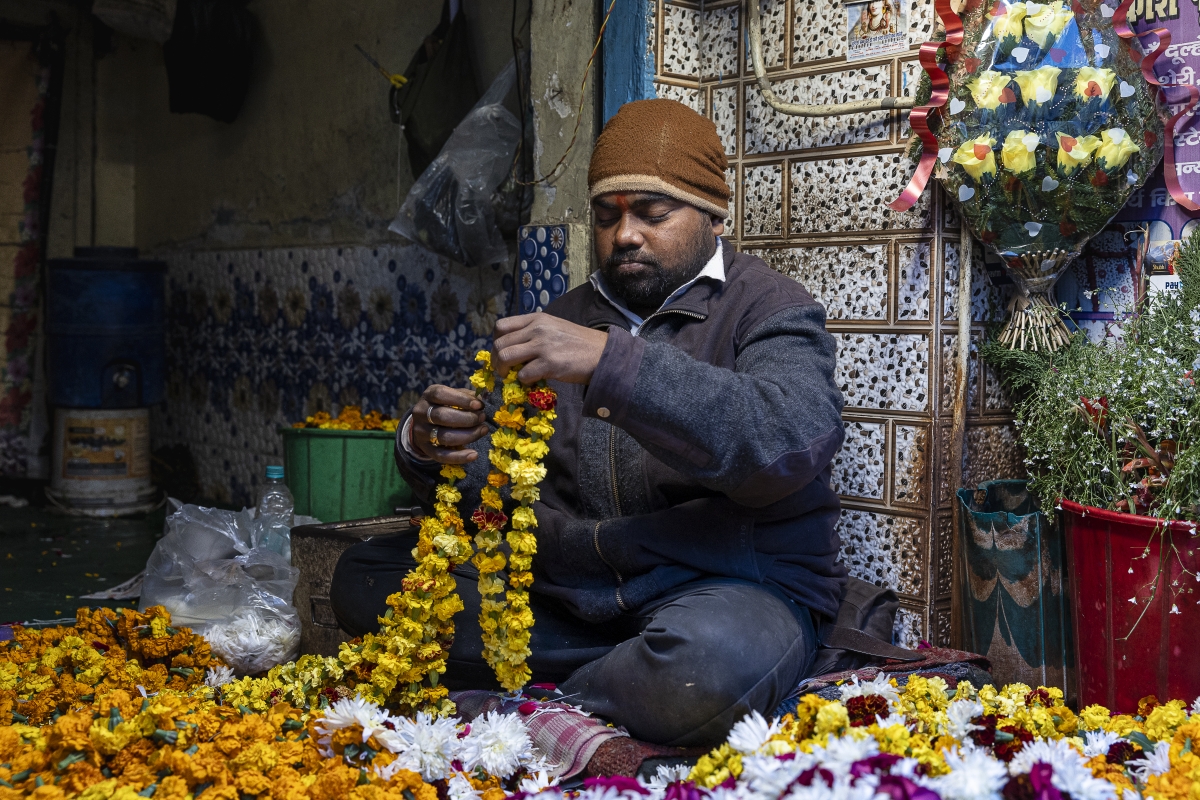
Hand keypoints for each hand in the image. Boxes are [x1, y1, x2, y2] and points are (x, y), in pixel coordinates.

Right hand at [410, 385, 488, 463]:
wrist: (425, 424)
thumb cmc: (445, 406)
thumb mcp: (452, 396)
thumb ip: (466, 396)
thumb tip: (482, 400)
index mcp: (428, 395)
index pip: (440, 394)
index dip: (461, 399)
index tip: (479, 405)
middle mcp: (421, 413)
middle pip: (443, 416)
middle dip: (467, 419)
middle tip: (482, 418)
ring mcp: (421, 432)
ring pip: (444, 437)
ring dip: (468, 435)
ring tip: (482, 431)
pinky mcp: (426, 449)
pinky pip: (442, 455)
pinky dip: (459, 457)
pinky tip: (474, 454)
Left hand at [493, 312, 608, 383]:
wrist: (602, 353)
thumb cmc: (579, 343)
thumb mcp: (554, 327)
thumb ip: (533, 332)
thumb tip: (512, 348)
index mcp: (536, 318)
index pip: (501, 326)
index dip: (496, 342)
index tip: (502, 353)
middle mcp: (537, 329)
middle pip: (499, 344)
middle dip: (497, 360)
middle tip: (504, 370)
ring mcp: (542, 346)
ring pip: (505, 357)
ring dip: (504, 371)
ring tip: (512, 377)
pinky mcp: (550, 364)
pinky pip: (523, 374)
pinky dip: (524, 381)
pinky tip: (534, 381)